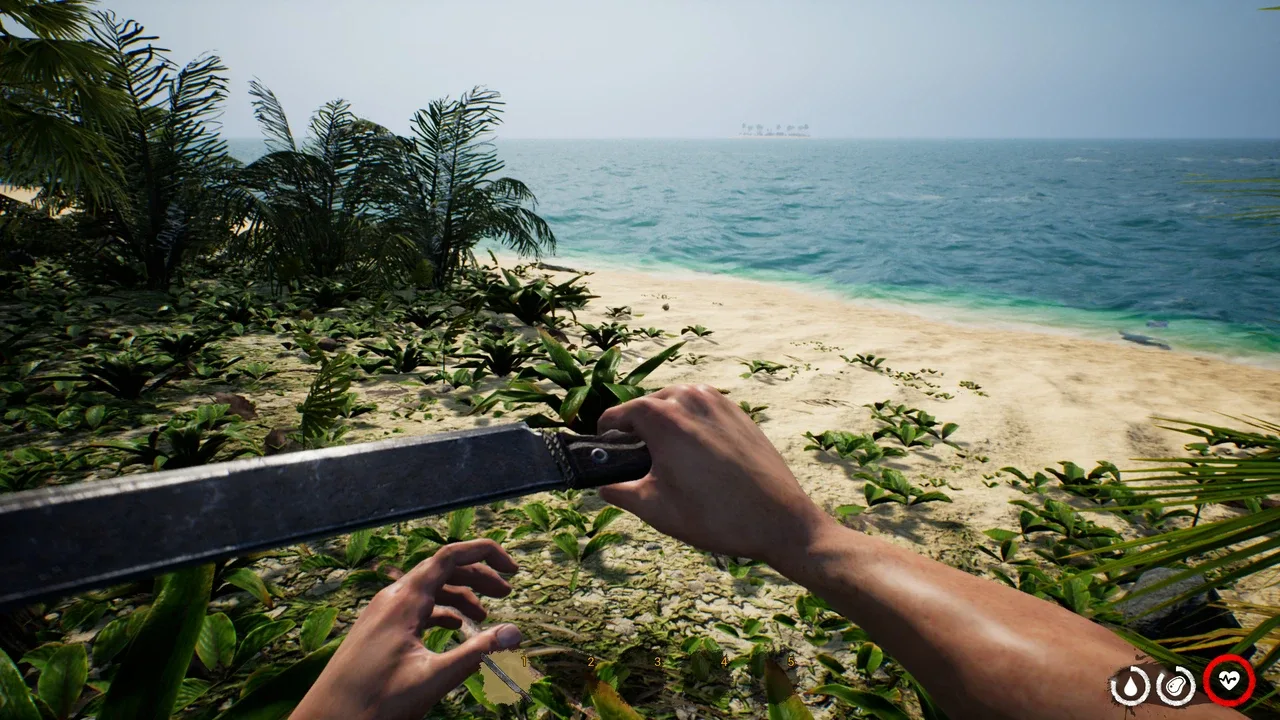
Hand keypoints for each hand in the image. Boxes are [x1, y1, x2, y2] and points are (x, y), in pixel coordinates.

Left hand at [292, 539, 523, 719]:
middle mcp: (392, 598)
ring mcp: (383, 613)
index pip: (450, 556)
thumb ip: (476, 654)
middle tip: (508, 592)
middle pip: (442, 570)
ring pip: (429, 590)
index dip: (485, 554)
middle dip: (478, 576)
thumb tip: (515, 633)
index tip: (513, 570)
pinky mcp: (378, 629)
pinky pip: (416, 608)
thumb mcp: (432, 678)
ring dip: (461, 596)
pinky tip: (455, 630)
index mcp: (404, 600)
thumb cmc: (375, 702)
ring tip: (484, 615)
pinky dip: (441, 612)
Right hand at [596, 384, 834, 567]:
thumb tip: (603, 485)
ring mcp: (718, 401)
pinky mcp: (738, 411)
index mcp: (662, 417)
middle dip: (637, 430)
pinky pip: (702, 409)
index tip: (607, 455)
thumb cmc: (716, 516)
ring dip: (665, 424)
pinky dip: (691, 424)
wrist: (779, 519)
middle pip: (647, 406)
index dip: (606, 436)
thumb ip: (620, 492)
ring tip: (669, 459)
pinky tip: (698, 455)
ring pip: (676, 403)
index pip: (618, 415)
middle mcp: (689, 397)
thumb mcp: (657, 509)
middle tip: (639, 465)